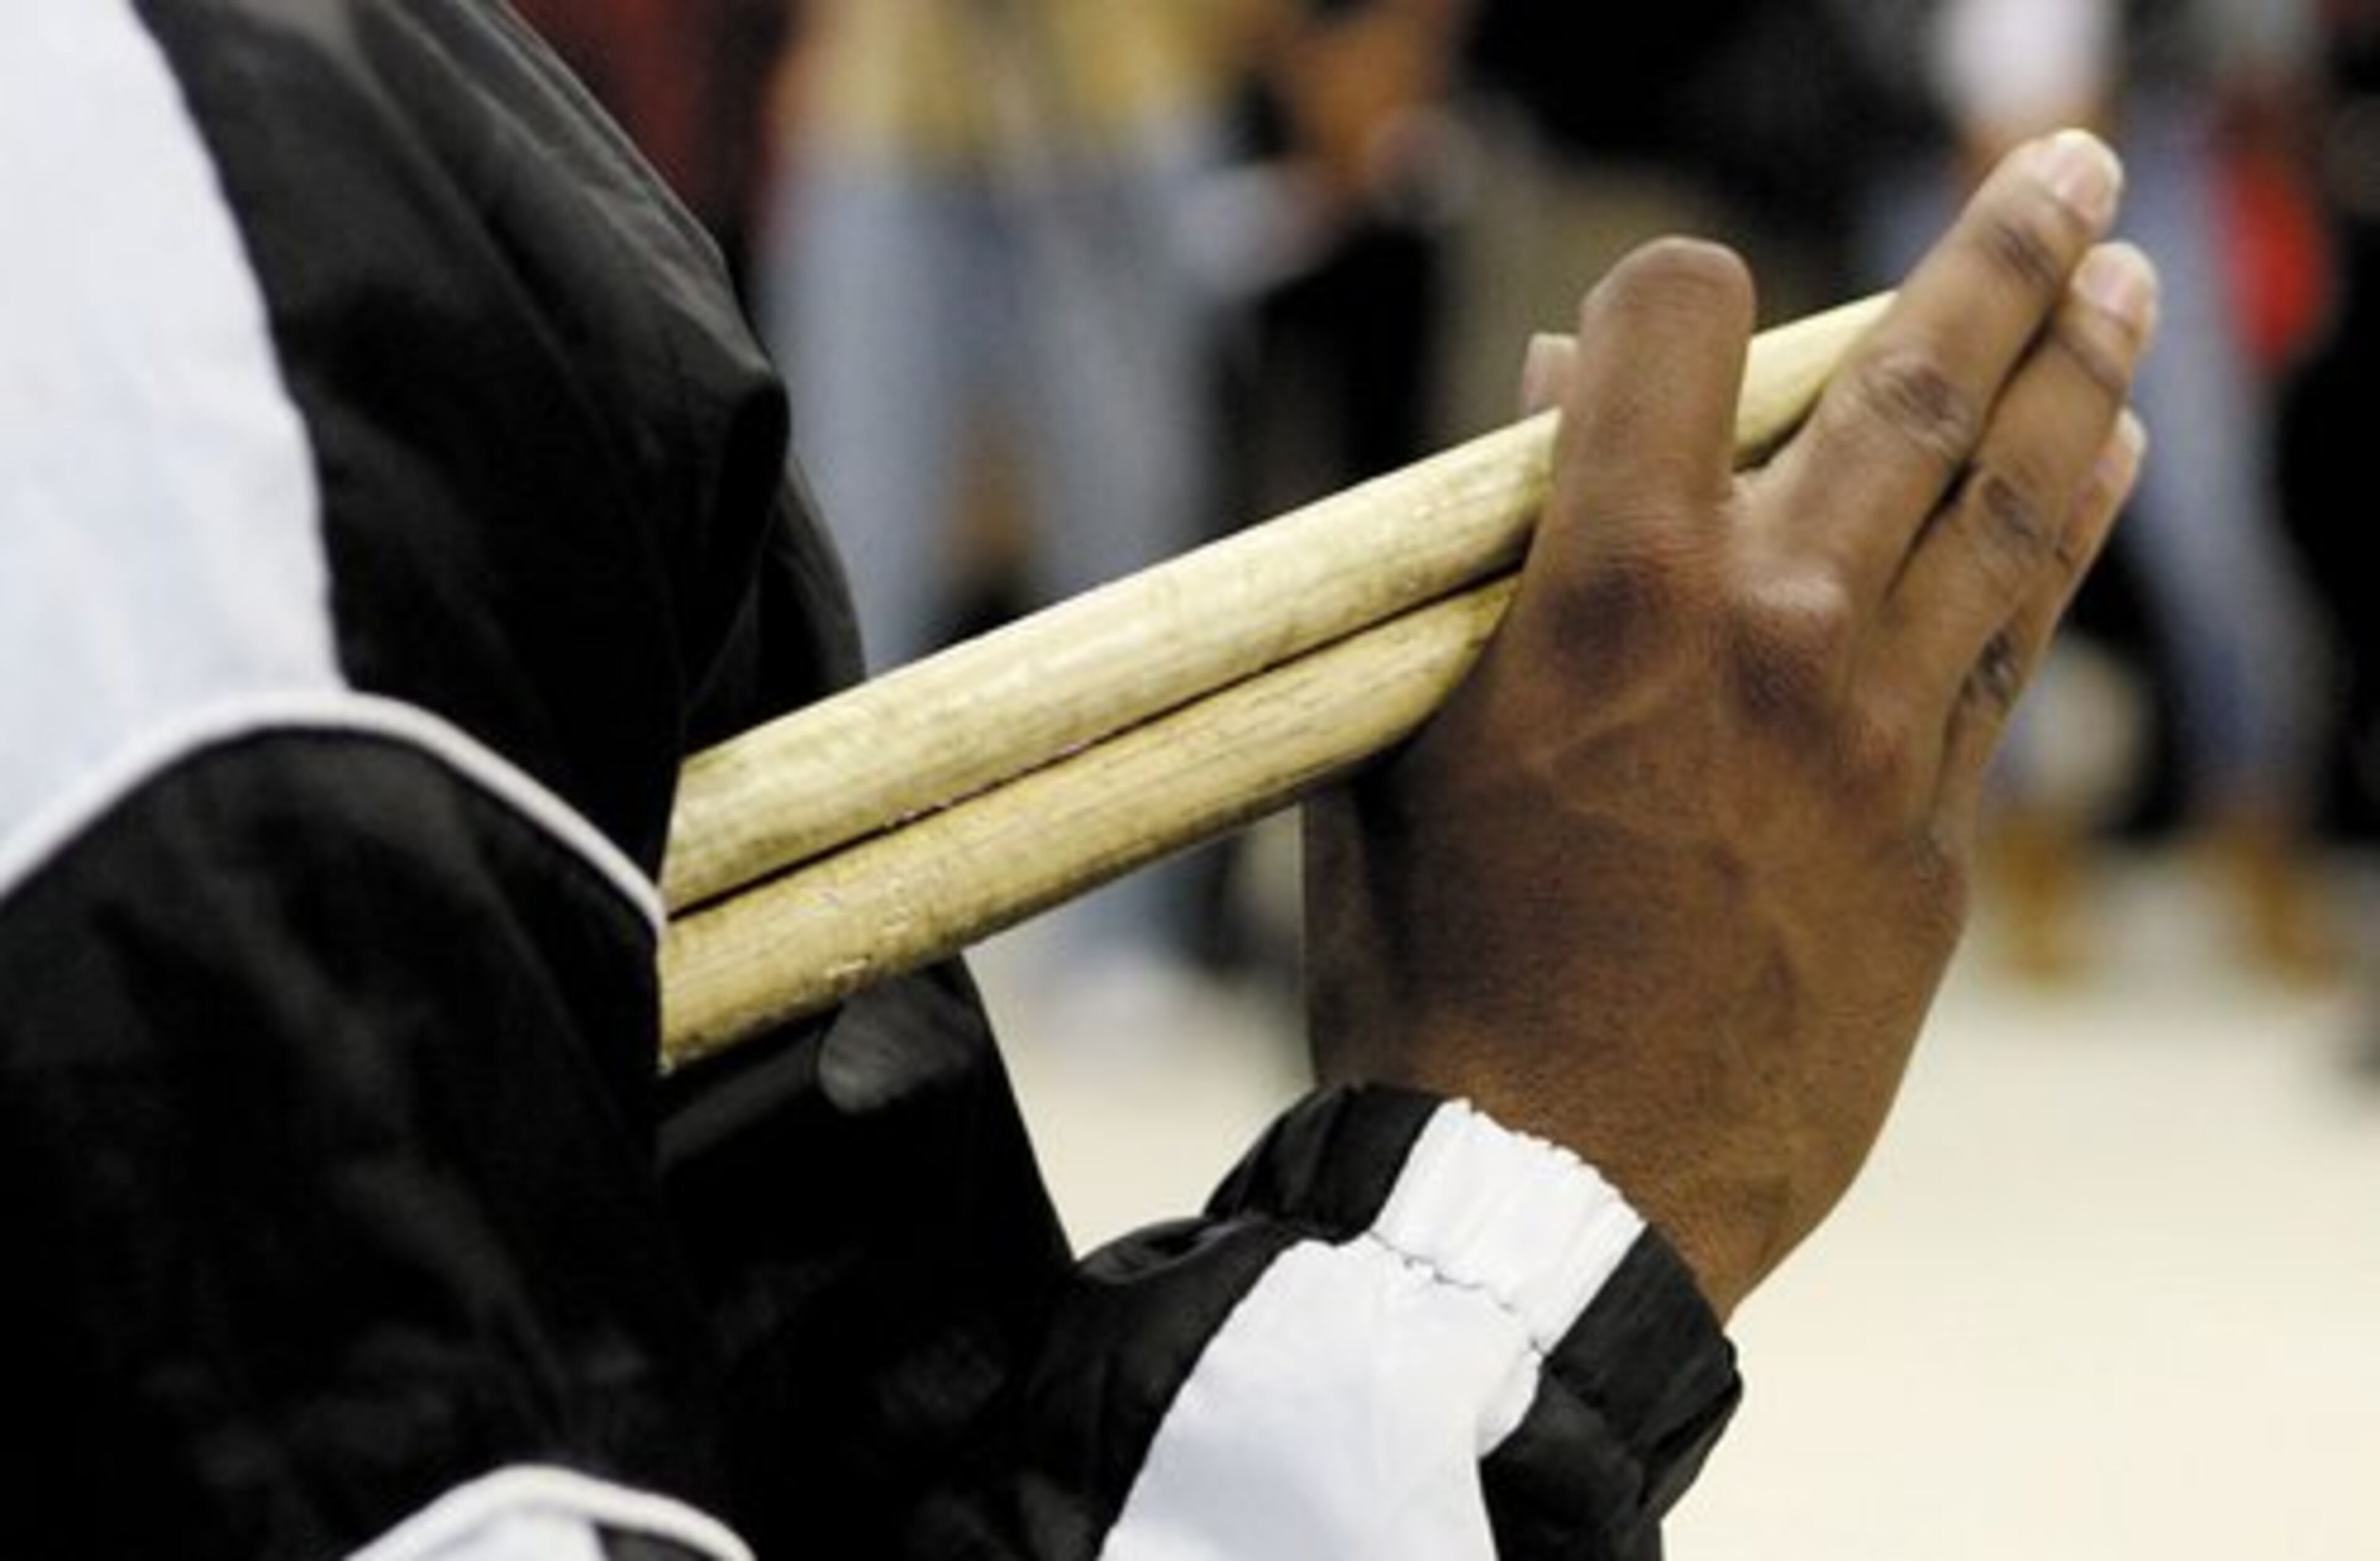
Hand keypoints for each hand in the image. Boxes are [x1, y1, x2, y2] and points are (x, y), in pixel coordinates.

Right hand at [1302, 131, 2156, 1318]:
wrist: (1546, 1195)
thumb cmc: (1431, 980)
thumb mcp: (1397, 750)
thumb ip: (1474, 570)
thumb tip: (1544, 416)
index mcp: (1606, 594)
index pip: (1668, 327)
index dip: (1660, 290)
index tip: (1660, 310)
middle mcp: (1771, 631)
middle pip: (1911, 385)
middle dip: (1998, 254)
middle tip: (2070, 163)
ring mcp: (1877, 738)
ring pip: (2008, 509)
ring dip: (2078, 373)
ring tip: (2125, 282)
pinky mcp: (1934, 843)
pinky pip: (2013, 652)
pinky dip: (2062, 539)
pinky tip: (2103, 462)